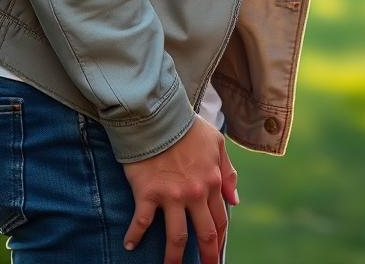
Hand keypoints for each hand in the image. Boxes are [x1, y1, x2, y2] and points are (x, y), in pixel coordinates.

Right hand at [122, 116, 237, 263]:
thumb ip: (228, 172)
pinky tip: (129, 246)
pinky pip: (142, 223)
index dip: (219, 240)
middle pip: (204, 234)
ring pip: (176, 238)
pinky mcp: (149, 193)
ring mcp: (172, 196)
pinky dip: (134, 236)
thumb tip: (235, 201)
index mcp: (213, 181)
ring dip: (173, 260)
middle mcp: (196, 193)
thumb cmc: (188, 127)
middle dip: (207, 257)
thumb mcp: (217, 144)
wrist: (159, 116)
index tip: (216, 255)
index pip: (220, 219)